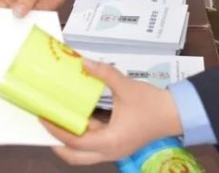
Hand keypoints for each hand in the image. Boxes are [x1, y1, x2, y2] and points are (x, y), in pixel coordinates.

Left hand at [42, 59, 183, 165]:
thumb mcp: (126, 87)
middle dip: (57, 143)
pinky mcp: (118, 145)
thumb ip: (104, 73)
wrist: (176, 114)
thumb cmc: (152, 104)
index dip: (56, 129)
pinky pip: (94, 144)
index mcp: (110, 141)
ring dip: (69, 139)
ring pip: (83, 153)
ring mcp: (114, 151)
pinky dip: (82, 134)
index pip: (74, 141)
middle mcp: (109, 152)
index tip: (42, 116)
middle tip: (45, 125)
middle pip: (74, 156)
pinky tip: (76, 117)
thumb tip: (83, 61)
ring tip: (56, 120)